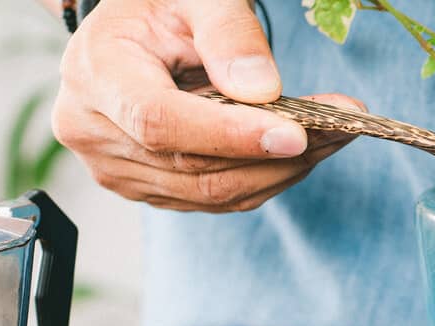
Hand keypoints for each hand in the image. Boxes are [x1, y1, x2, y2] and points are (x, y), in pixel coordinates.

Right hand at [52, 0, 362, 211]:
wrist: (135, 28)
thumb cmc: (164, 2)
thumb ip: (229, 34)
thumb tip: (262, 91)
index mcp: (97, 74)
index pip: (160, 122)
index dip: (230, 136)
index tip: (295, 134)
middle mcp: (92, 130)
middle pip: (193, 166)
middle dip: (277, 153)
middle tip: (343, 127)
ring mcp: (115, 167)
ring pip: (210, 192)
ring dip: (281, 171)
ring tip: (334, 136)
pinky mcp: (145, 187)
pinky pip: (213, 197)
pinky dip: (265, 178)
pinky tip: (301, 151)